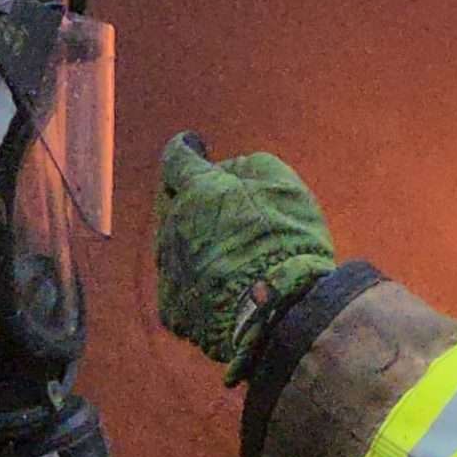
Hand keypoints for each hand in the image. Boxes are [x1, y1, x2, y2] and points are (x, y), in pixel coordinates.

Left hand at [155, 133, 337, 372]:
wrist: (280, 310)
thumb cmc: (288, 244)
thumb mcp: (283, 186)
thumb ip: (249, 167)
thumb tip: (230, 168)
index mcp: (197, 190)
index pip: (177, 158)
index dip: (186, 149)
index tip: (193, 145)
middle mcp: (172, 226)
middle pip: (173, 205)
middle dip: (194, 203)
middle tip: (225, 211)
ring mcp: (169, 269)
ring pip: (177, 246)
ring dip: (198, 244)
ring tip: (234, 257)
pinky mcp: (173, 308)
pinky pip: (183, 286)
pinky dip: (201, 283)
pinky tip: (229, 290)